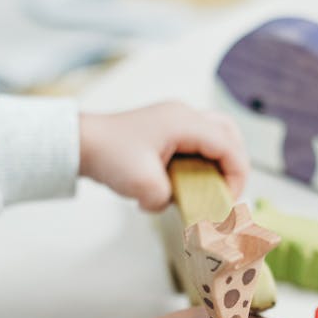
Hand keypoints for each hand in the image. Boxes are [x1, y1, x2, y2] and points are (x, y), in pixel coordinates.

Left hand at [78, 101, 248, 210]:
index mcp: (184, 122)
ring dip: (217, 163)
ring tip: (208, 190)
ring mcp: (174, 120)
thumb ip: (169, 199)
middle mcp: (183, 116)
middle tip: (226, 192)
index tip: (229, 202)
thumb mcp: (143, 186)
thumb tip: (174, 202)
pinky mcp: (165, 130)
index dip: (237, 176)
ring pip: (214, 136)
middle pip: (229, 134)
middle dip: (234, 165)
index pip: (228, 146)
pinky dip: (200, 162)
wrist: (79, 143)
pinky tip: (185, 183)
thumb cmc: (108, 155)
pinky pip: (196, 143)